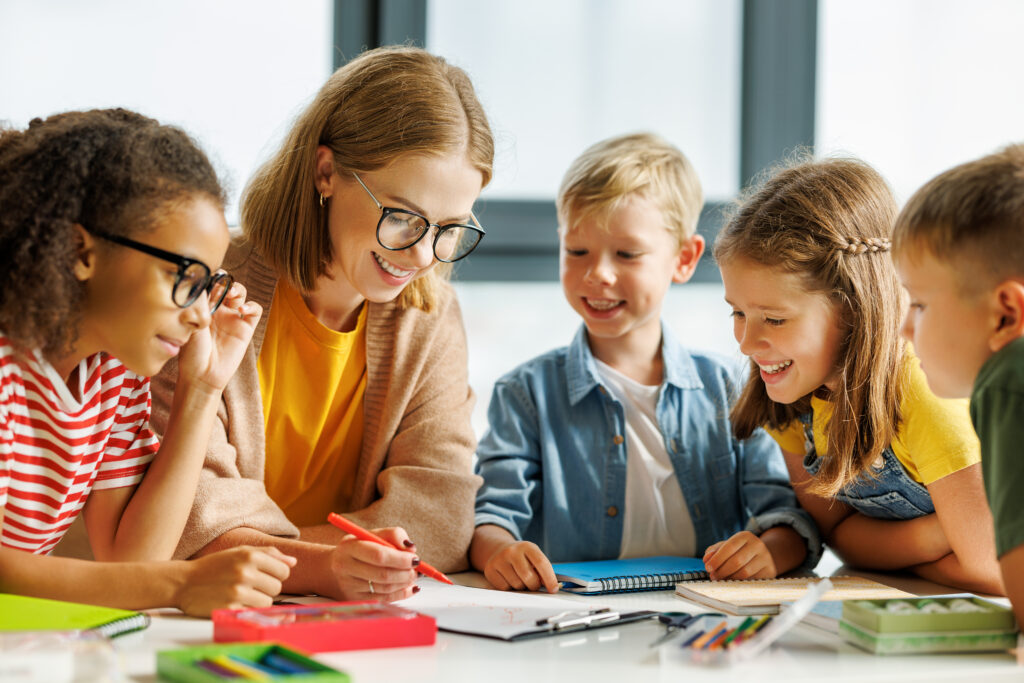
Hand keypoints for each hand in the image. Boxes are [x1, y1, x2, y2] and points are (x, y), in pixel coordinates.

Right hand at [175, 545, 295, 615]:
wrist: (183, 582)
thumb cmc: (214, 566)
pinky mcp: (229, 608)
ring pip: (268, 602)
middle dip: (267, 589)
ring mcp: (237, 591)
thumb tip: (293, 562)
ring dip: (258, 601)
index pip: (284, 570)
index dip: (276, 575)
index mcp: (250, 555)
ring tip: (241, 594)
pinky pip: (253, 613)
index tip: (264, 576)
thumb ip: (269, 554)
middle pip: (277, 587)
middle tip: (250, 586)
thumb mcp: (239, 552)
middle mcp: (245, 572)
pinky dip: (246, 610)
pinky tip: (233, 603)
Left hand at [177, 282, 261, 392]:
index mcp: (202, 307)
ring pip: (241, 293)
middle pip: (227, 284)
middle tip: (220, 286)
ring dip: (237, 289)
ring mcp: (232, 318)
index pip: (210, 283)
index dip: (211, 277)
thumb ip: (200, 303)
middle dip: (225, 281)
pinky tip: (241, 310)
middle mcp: (218, 310)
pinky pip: (255, 311)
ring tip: (231, 295)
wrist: (202, 375)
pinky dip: (251, 306)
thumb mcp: (190, 323)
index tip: (207, 278)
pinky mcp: (245, 328)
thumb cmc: (190, 352)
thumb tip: (205, 282)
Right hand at [324, 527, 418, 601]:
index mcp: (349, 547)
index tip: (415, 558)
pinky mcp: (354, 599)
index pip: (378, 555)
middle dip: (405, 573)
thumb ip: (393, 535)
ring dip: (404, 583)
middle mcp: (345, 567)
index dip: (400, 559)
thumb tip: (411, 548)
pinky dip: (401, 594)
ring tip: (413, 576)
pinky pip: (383, 599)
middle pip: (382, 575)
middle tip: (417, 569)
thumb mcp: (372, 534)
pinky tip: (410, 588)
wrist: (334, 566)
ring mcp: (349, 586)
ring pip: (384, 589)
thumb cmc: (360, 547)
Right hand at [483, 540, 558, 592]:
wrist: (499, 550)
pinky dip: (510, 588)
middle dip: (534, 585)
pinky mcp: (490, 570)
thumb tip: (551, 588)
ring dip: (522, 587)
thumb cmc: (522, 558)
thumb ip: (543, 570)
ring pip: (517, 584)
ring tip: (520, 579)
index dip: (549, 578)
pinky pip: (504, 588)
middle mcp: (512, 551)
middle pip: (528, 577)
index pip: (541, 563)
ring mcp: (499, 560)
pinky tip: (509, 580)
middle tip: (533, 584)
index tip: (553, 590)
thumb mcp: (533, 557)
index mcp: (527, 546)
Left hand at [703, 531, 777, 579]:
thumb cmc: (740, 551)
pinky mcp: (769, 571)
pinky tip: (732, 582)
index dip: (717, 558)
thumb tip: (706, 559)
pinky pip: (752, 580)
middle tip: (713, 576)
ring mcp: (765, 558)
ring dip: (729, 578)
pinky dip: (739, 583)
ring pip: (745, 572)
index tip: (708, 567)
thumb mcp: (727, 546)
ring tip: (720, 580)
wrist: (762, 555)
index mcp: (745, 536)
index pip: (730, 547)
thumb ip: (714, 551)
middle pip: (737, 561)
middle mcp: (757, 545)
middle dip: (722, 570)